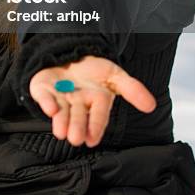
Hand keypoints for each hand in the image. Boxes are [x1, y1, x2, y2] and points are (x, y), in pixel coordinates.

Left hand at [29, 55, 155, 146]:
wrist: (70, 54)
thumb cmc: (93, 71)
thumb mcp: (115, 75)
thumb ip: (132, 89)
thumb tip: (151, 105)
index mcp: (95, 101)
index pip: (98, 115)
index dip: (96, 126)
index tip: (92, 140)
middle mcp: (77, 103)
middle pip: (78, 117)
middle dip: (77, 127)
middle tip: (76, 139)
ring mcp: (59, 96)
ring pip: (60, 112)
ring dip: (60, 121)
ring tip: (61, 132)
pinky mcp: (42, 89)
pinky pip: (43, 96)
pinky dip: (45, 102)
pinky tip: (50, 109)